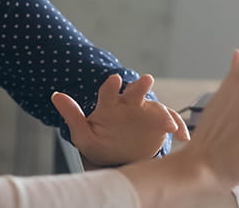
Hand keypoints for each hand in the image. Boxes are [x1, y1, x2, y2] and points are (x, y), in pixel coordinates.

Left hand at [52, 73, 185, 165]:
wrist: (117, 158)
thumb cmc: (99, 144)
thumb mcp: (83, 134)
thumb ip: (72, 115)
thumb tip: (56, 95)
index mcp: (109, 104)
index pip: (109, 91)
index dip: (111, 85)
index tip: (114, 79)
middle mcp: (129, 105)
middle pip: (136, 92)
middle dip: (141, 86)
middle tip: (147, 80)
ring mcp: (146, 114)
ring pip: (156, 108)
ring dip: (163, 114)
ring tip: (168, 125)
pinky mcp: (160, 125)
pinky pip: (172, 123)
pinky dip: (178, 128)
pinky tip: (182, 137)